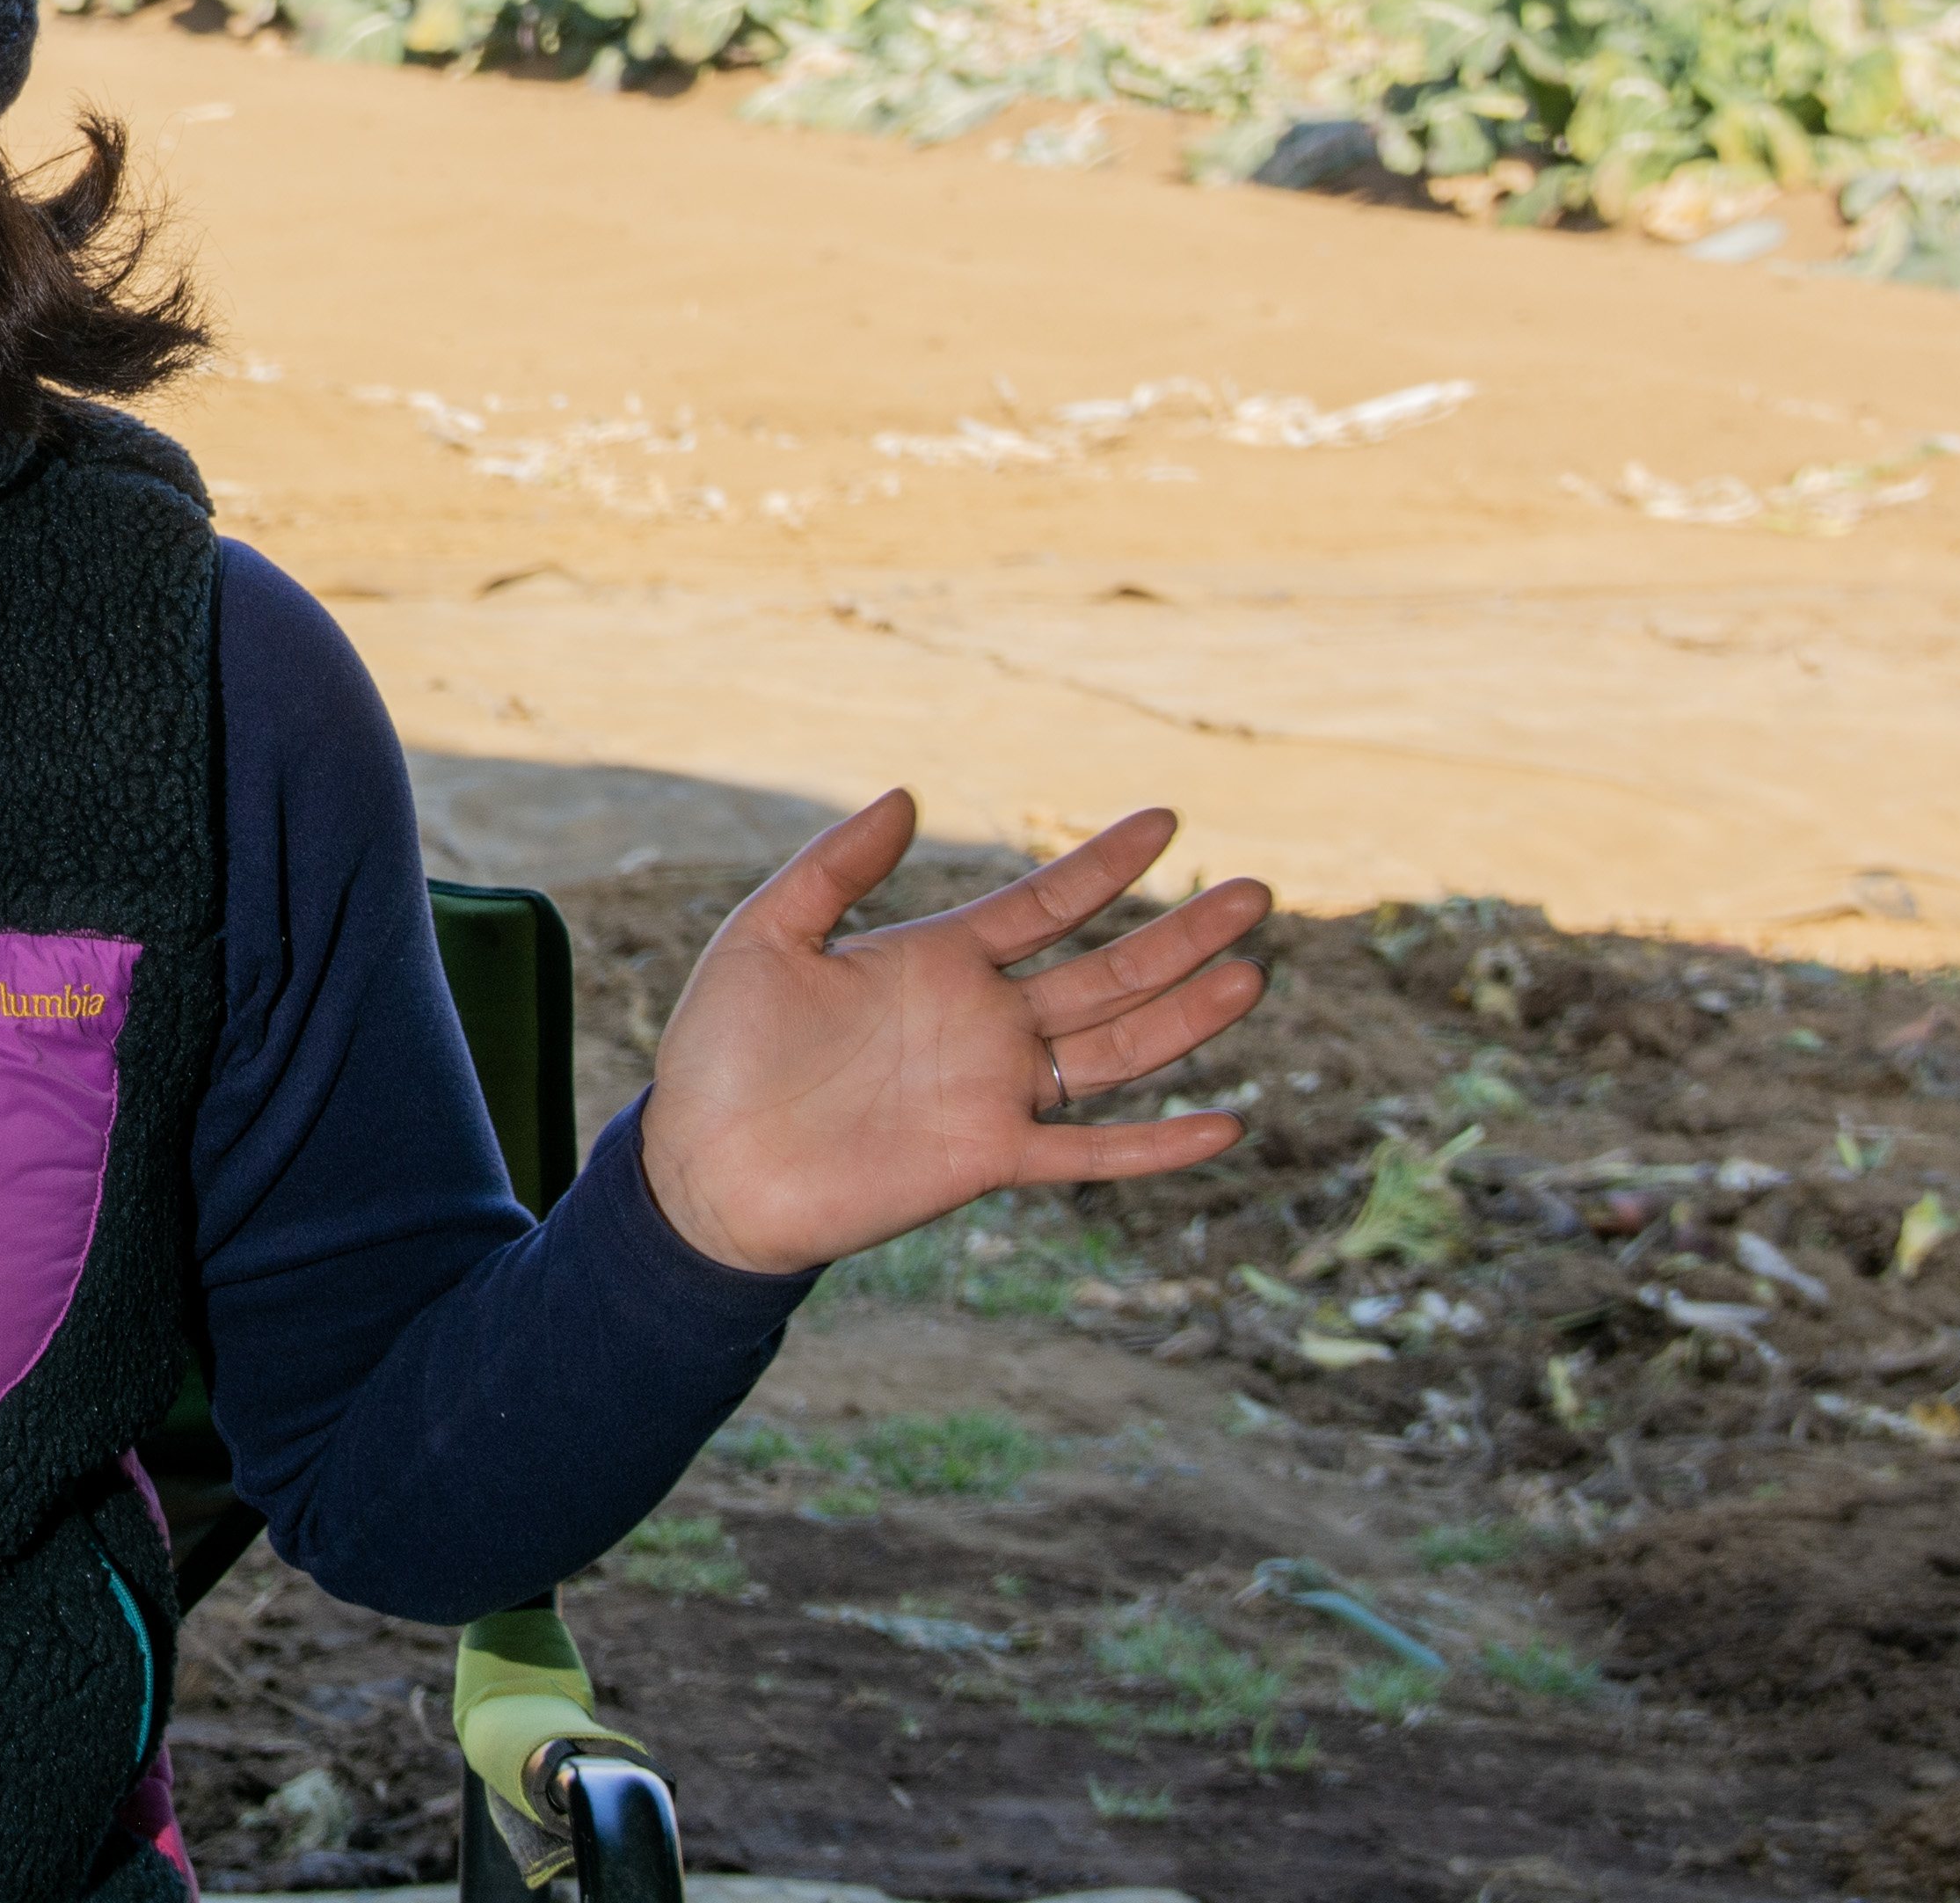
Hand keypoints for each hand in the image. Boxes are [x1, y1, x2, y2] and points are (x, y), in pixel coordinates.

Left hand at [635, 794, 1270, 1279]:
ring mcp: (991, 1092)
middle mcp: (981, 1022)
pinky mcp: (986, 1159)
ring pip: (1115, 1048)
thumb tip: (908, 795)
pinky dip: (1156, 1144)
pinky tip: (1224, 1124)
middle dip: (1180, 934)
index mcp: (936, 961)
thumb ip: (834, 867)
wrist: (702, 1166)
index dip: (1104, 865)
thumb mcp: (766, 936)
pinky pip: (1088, 1152)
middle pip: (1106, 970)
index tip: (1168, 821)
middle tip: (1257, 891)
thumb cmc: (720, 1053)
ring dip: (1185, 1015)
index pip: (1044, 904)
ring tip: (1252, 973)